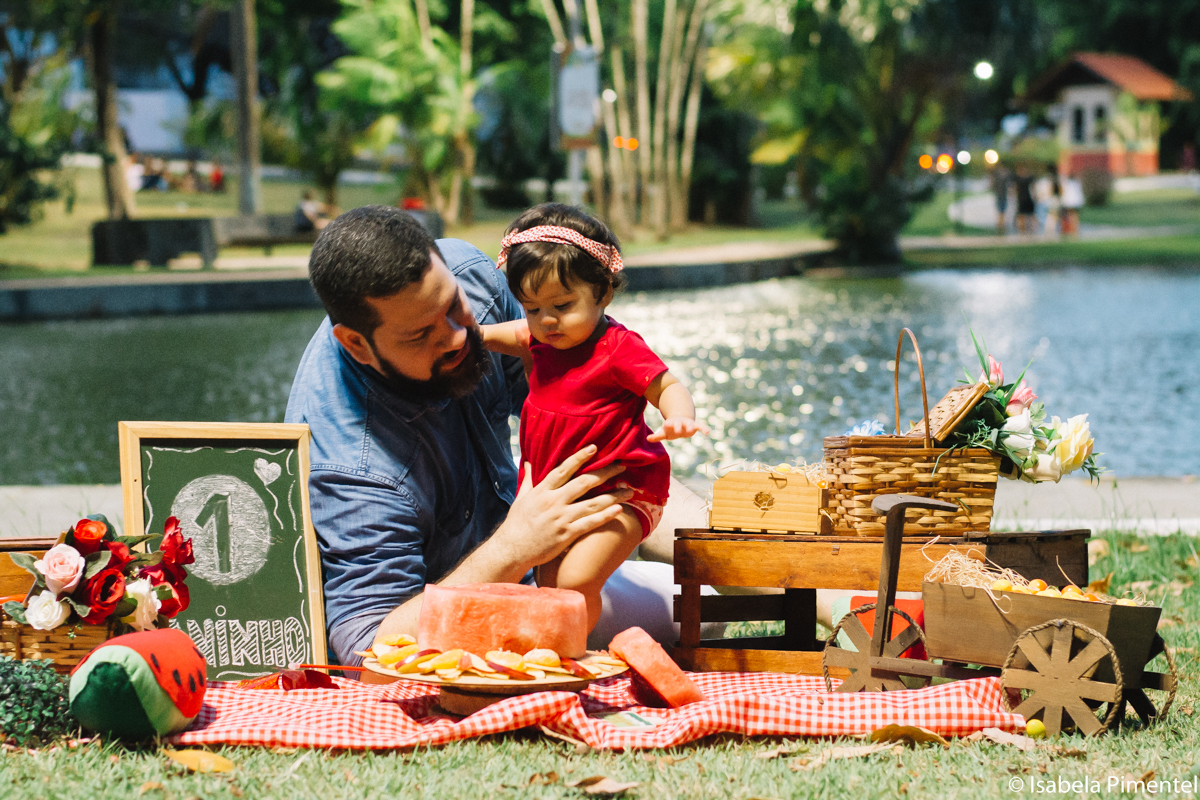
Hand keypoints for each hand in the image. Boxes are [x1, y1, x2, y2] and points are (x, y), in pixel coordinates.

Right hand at [492, 446, 631, 573]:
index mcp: (542, 491)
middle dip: (605, 473)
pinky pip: (591, 523)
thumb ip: (528, 480)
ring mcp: (561, 518)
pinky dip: (606, 516)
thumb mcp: (520, 498)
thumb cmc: (516, 524)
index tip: (594, 448)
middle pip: (584, 482)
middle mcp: (553, 501)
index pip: (564, 469)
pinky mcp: (567, 534)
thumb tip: (529, 462)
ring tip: (629, 490)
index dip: (580, 457)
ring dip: (614, 495)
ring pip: (593, 503)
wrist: (512, 550)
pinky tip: (619, 510)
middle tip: (621, 466)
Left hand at [647, 417, 709, 441]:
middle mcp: (679, 422)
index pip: (668, 424)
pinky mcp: (695, 425)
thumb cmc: (671, 428)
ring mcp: (687, 423)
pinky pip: (700, 426)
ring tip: (692, 430)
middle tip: (678, 431)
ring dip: (690, 427)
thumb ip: (657, 436)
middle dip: (678, 426)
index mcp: (671, 424)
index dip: (667, 425)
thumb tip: (647, 439)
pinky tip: (708, 432)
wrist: (681, 419)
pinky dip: (704, 428)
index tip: (666, 426)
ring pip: (689, 424)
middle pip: (678, 423)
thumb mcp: (664, 432)